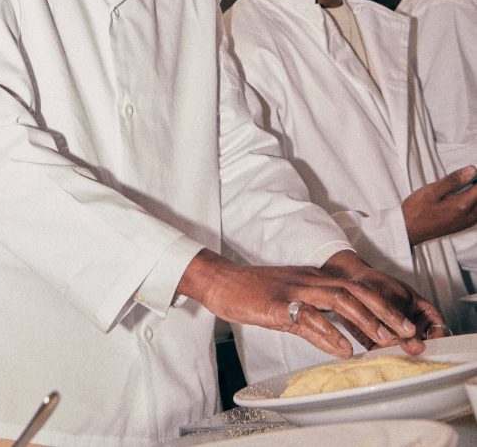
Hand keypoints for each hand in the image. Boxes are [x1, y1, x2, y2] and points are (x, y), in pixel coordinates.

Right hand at [177, 249, 422, 360]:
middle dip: (384, 311)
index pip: (355, 288)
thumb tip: (341, 346)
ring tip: (384, 339)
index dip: (381, 306)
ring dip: (364, 319)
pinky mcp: (275, 304)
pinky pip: (307, 316)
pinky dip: (328, 332)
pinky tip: (343, 348)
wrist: (219, 280)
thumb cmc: (250, 293)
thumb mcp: (288, 307)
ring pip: (337, 298)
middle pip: (354, 290)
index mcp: (311, 278)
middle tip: (407, 333)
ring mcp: (292, 290)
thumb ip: (315, 324)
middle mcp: (307, 280)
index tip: (402, 326)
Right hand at [402, 165, 476, 245]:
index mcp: (462, 205)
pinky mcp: (463, 225)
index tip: (467, 173)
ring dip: (471, 195)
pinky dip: (470, 203)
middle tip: (459, 180)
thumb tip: (471, 171)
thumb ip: (453, 180)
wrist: (408, 230)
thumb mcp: (431, 191)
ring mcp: (467, 222)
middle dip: (473, 186)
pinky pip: (475, 211)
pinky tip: (456, 198)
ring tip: (456, 189)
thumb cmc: (416, 211)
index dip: (474, 177)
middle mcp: (469, 216)